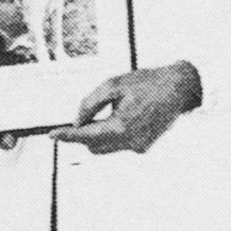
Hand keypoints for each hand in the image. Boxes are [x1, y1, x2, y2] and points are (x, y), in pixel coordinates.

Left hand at [58, 61, 201, 155]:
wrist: (178, 89)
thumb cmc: (147, 83)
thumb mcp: (113, 85)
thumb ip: (90, 104)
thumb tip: (77, 121)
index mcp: (121, 127)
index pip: (86, 136)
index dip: (67, 135)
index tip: (52, 135)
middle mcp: (129, 142)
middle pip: (94, 146)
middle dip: (83, 135)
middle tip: (79, 119)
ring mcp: (138, 147)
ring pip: (106, 147)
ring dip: (99, 134)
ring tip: (108, 112)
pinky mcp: (144, 147)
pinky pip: (120, 144)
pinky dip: (114, 134)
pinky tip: (124, 116)